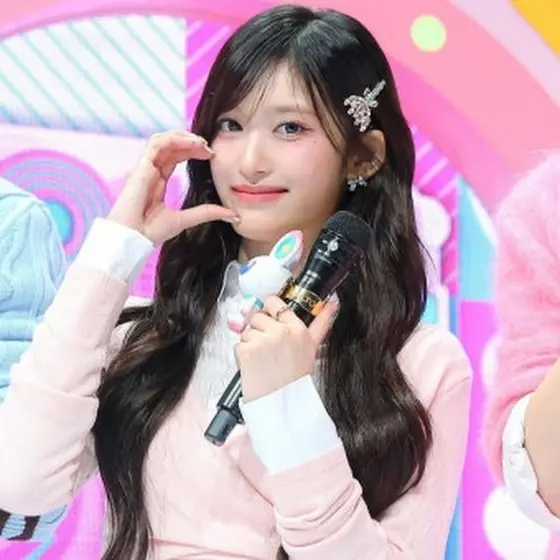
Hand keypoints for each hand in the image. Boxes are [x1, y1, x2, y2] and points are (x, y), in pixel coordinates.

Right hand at [108, 131, 238, 244]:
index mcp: (158, 182)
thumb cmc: (150, 232)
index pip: (176, 156)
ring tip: (201, 142)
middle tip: (210, 148)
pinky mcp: (140, 168)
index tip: (212, 155)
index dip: (193, 151)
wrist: (132, 240)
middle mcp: (150, 172)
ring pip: (162, 140)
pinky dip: (173, 139)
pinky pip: (155, 144)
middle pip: (171, 146)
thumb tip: (234, 215)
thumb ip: (207, 213)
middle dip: (191, 142)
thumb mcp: (186, 219)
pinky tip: (190, 142)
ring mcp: (144, 169)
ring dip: (182, 137)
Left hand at [235, 296, 337, 401]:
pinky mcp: (246, 351)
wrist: (283, 402)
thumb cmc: (297, 378)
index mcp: (297, 329)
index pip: (275, 302)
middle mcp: (280, 331)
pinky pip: (238, 345)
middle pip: (258, 316)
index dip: (268, 308)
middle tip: (268, 348)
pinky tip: (254, 366)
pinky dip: (242, 356)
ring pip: (247, 331)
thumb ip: (322, 322)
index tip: (268, 314)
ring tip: (263, 359)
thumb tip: (332, 304)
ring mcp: (262, 340)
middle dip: (259, 329)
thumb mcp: (312, 348)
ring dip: (250, 343)